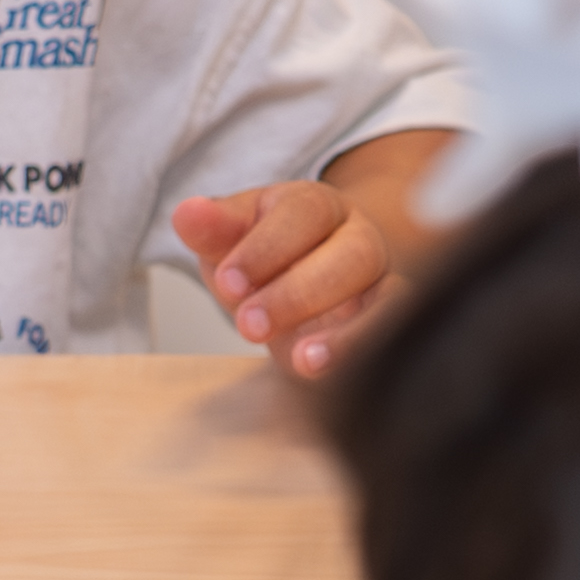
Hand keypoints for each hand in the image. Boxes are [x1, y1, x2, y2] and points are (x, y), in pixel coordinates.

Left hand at [171, 179, 410, 379]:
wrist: (299, 282)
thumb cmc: (264, 256)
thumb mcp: (232, 239)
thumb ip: (212, 229)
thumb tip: (187, 214)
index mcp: (315, 205)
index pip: (303, 213)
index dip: (267, 248)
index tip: (228, 282)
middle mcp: (358, 237)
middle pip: (350, 254)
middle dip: (298, 293)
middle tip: (250, 325)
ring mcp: (381, 280)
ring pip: (385, 297)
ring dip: (346, 333)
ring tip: (304, 361)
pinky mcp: (391, 320)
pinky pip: (392, 334)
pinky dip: (363, 353)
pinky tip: (329, 373)